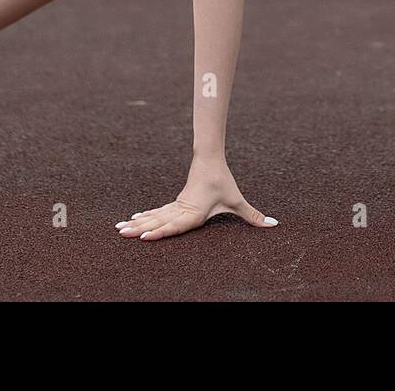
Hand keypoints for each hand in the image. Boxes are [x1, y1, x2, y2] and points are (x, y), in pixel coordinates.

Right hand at [116, 159, 277, 240]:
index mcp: (193, 212)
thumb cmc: (223, 181)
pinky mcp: (175, 203)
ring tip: (120, 229)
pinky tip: (133, 219)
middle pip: (157, 220)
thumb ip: (254, 216)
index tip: (142, 236)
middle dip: (138, 228)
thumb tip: (275, 225)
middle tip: (121, 234)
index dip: (158, 231)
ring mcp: (176, 205)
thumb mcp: (237, 201)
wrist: (210, 158)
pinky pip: (157, 211)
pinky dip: (144, 216)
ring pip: (153, 216)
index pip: (174, 224)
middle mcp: (181, 209)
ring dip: (137, 222)